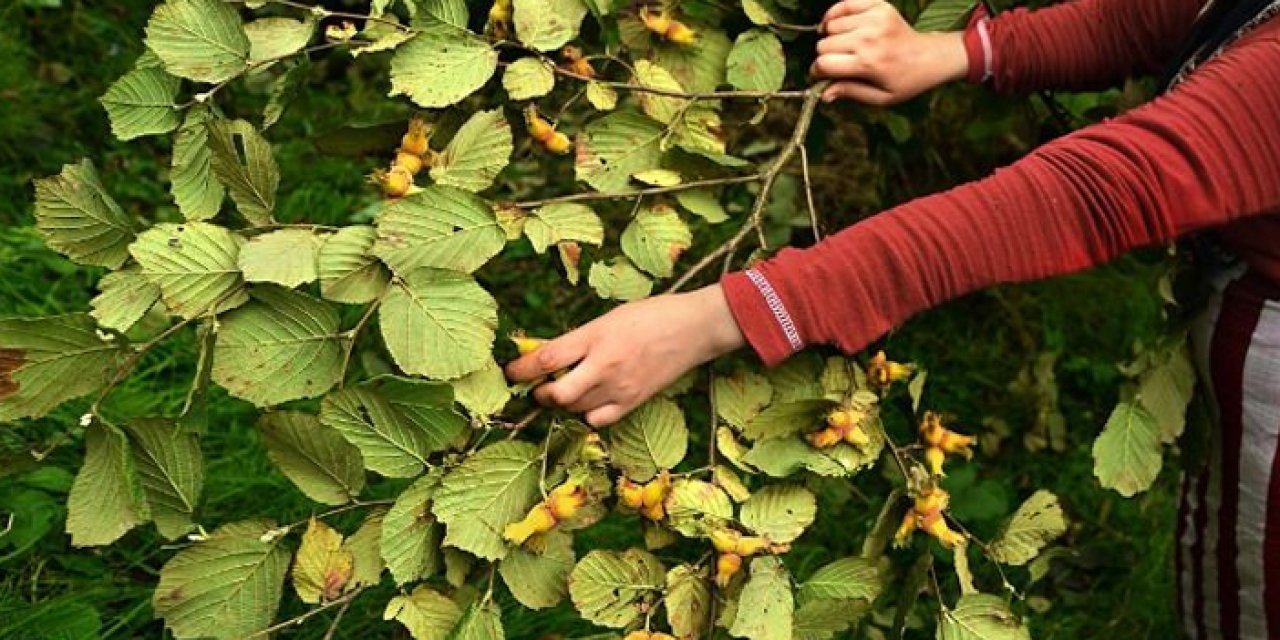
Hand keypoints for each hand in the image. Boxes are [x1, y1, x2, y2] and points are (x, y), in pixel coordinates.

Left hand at [505, 284, 744, 426]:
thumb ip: (578, 339)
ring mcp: (620, 388)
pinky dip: (587, 415)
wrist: (694, 328)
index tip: (509, 373)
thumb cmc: (651, 314)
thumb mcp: (607, 318)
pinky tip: (591, 401)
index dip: (520, 371)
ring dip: (563, 403)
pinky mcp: (633, 402)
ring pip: (574, 409)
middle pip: (556, 394)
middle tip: (539, 386)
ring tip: (568, 388)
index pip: (545, 359)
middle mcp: (604, 366)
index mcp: (595, 337)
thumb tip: (545, 356)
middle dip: (540, 393)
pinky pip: (597, 420)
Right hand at [813, 0, 969, 105]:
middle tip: (839, 62)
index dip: (817, 72)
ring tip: (845, 45)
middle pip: (824, 45)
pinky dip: (836, 14)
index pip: (823, 63)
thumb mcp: (880, 98)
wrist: (931, 56)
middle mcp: (869, 38)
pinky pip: (844, 4)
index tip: (822, 75)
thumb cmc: (905, 81)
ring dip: (833, 37)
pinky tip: (839, 25)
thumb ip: (850, 93)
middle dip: (826, 56)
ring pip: (831, 26)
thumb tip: (822, 95)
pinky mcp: (878, 6)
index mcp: (868, 63)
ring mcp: (874, 19)